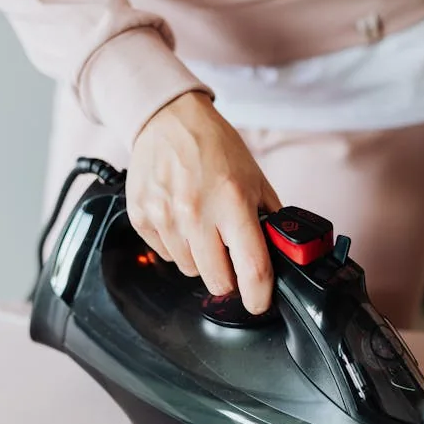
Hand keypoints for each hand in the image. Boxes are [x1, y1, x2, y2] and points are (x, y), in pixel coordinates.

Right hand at [126, 91, 281, 313]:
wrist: (168, 120)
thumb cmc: (214, 147)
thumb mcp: (255, 179)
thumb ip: (269, 220)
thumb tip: (281, 255)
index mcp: (233, 202)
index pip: (252, 268)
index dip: (259, 296)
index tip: (260, 302)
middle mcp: (197, 212)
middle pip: (217, 281)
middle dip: (229, 277)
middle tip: (230, 257)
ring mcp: (165, 216)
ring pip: (190, 270)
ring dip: (201, 259)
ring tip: (203, 227)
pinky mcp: (142, 218)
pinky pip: (165, 255)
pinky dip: (177, 245)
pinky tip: (181, 219)